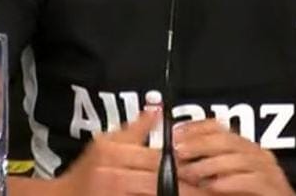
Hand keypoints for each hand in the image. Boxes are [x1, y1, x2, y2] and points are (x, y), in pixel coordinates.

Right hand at [49, 109, 209, 195]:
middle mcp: (113, 173)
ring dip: (180, 194)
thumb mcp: (106, 143)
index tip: (206, 171)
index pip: (158, 159)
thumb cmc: (86, 170)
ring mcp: (114, 192)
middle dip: (188, 188)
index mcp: (113, 151)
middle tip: (210, 190)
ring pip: (154, 193)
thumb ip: (135, 129)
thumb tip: (157, 107)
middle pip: (159, 181)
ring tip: (201, 195)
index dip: (184, 166)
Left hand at [174, 119, 295, 194]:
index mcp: (245, 149)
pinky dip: (231, 182)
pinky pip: (253, 180)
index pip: (220, 127)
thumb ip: (208, 170)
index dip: (196, 127)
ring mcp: (269, 171)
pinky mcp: (275, 188)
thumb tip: (180, 162)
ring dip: (211, 165)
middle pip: (228, 139)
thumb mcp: (225, 181)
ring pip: (240, 158)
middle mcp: (258, 155)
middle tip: (179, 151)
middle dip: (200, 143)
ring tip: (191, 173)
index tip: (176, 132)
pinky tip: (214, 186)